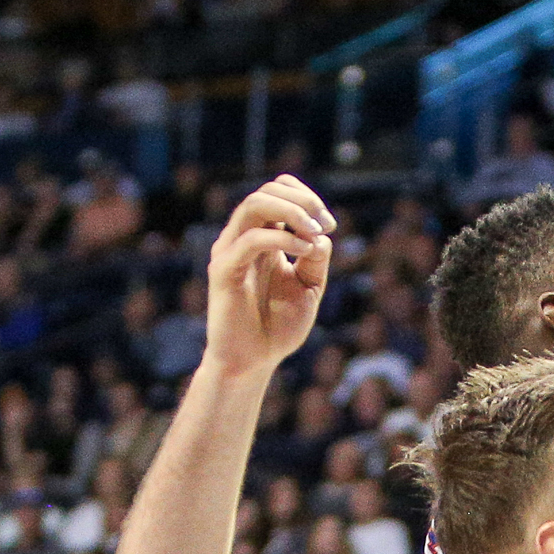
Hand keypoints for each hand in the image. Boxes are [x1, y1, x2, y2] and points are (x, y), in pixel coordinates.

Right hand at [204, 176, 335, 377]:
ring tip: (314, 233)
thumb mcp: (308, 286)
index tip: (329, 224)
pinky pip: (251, 239)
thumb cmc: (278, 327)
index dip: (306, 197)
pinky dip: (282, 238)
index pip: (278, 191)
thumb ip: (315, 258)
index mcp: (262, 237)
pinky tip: (303, 251)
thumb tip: (320, 234)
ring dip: (292, 211)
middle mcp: (242, 238)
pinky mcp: (223, 270)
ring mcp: (230, 251)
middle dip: (303, 200)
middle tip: (324, 224)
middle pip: (267, 190)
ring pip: (254, 204)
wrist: (252, 363)